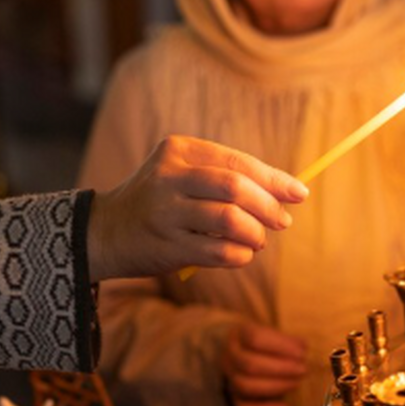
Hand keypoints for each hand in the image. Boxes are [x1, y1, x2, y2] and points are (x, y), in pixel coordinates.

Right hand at [87, 135, 307, 280]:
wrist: (105, 232)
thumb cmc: (159, 202)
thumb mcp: (183, 174)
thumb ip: (227, 177)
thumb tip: (288, 192)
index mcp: (178, 150)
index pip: (237, 161)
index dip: (273, 179)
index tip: (299, 193)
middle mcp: (168, 177)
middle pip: (235, 187)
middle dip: (268, 206)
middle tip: (281, 221)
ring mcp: (165, 212)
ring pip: (230, 220)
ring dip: (255, 233)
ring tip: (257, 240)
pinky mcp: (166, 246)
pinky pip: (218, 251)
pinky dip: (240, 254)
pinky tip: (241, 254)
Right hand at [221, 322, 307, 405]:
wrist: (251, 354)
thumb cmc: (269, 342)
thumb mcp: (275, 332)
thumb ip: (289, 340)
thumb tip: (304, 348)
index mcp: (238, 334)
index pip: (254, 337)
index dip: (280, 345)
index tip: (302, 352)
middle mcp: (229, 355)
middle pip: (249, 364)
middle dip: (281, 369)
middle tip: (303, 370)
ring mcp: (229, 378)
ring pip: (245, 386)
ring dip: (275, 386)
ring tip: (296, 383)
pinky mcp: (233, 398)